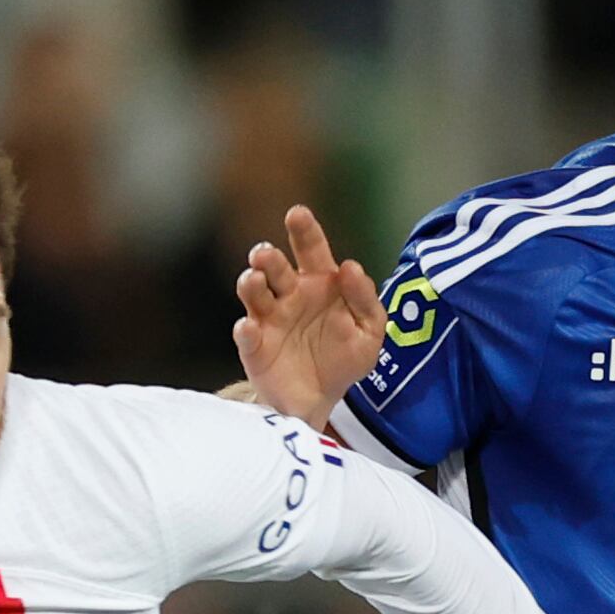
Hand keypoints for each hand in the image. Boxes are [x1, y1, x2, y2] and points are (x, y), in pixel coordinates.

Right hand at [231, 205, 383, 423]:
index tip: (296, 214)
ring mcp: (269, 319)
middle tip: (266, 255)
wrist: (321, 399)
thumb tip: (350, 267)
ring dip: (251, 283)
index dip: (304, 230)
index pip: (311, 249)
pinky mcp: (255, 347)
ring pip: (253, 292)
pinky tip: (249, 327)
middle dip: (268, 256)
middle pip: (275, 266)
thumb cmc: (344, 358)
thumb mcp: (369, 332)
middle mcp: (289, 294)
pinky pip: (246, 334)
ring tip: (255, 280)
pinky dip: (245, 330)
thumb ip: (365, 300)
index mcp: (319, 283)